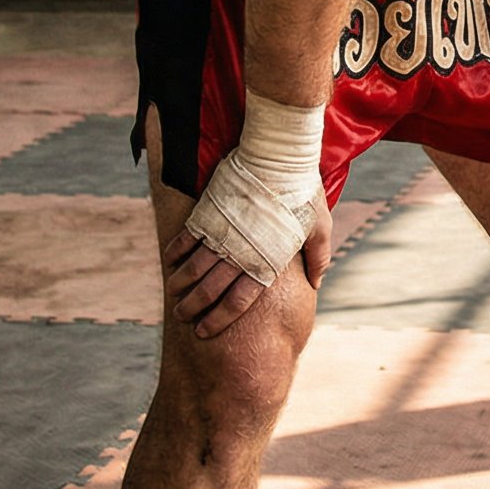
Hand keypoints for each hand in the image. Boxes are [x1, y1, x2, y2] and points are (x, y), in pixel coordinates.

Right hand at [164, 200, 332, 340]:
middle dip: (194, 308)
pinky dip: (175, 254)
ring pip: (193, 268)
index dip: (219, 319)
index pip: (238, 301)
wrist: (279, 156)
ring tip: (175, 297)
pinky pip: (185, 239)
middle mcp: (240, 252)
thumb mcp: (319, 229)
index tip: (206, 332)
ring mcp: (221, 233)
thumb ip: (317, 260)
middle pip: (210, 290)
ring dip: (181, 286)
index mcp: (265, 261)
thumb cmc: (304, 193)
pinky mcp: (207, 213)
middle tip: (184, 318)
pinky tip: (169, 264)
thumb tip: (316, 284)